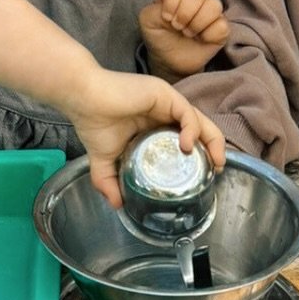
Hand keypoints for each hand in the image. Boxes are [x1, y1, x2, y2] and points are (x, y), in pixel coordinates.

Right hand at [61, 65, 225, 208]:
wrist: (82, 99)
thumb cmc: (92, 123)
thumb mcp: (103, 160)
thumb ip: (109, 182)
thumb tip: (117, 205)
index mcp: (154, 125)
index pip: (185, 138)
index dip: (199, 155)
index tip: (204, 174)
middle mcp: (164, 113)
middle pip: (199, 130)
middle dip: (213, 149)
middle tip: (216, 169)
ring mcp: (166, 102)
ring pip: (199, 120)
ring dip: (211, 141)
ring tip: (213, 160)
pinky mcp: (164, 94)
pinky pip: (187, 112)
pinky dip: (192, 130)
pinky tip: (185, 145)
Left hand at [138, 0, 228, 82]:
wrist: (169, 60)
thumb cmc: (159, 36)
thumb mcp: (147, 22)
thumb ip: (152, 10)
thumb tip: (171, 11)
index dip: (171, 3)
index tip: (166, 18)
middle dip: (184, 14)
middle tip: (178, 27)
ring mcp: (210, 11)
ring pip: (214, 5)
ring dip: (197, 24)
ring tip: (189, 33)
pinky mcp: (221, 28)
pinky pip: (222, 26)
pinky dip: (210, 35)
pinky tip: (201, 39)